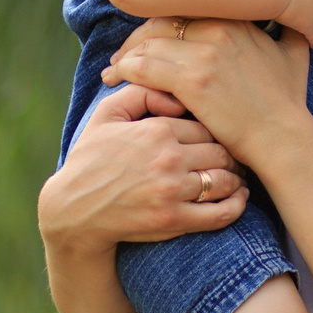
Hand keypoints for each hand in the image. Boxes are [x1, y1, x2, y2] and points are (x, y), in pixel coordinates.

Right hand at [40, 83, 247, 254]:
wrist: (73, 209)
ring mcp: (172, 191)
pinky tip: (238, 199)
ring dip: (236, 179)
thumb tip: (178, 93)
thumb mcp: (107, 114)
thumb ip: (142, 92)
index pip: (205, 125)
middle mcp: (168, 159)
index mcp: (156, 130)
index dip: (215, 130)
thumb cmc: (90, 158)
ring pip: (224, 180)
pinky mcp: (173, 220)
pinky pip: (219, 213)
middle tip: (236, 157)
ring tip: (238, 178)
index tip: (220, 135)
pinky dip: (236, 206)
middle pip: (220, 152)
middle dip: (231, 155)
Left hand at [103, 17, 312, 172]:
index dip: (160, 23)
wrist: (283, 135)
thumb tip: (292, 17)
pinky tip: (116, 79)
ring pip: (148, 43)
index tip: (146, 38)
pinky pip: (144, 67)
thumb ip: (287, 29)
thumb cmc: (287, 100)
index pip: (183, 9)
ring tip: (112, 70)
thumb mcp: (293, 53)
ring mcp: (204, 53)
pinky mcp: (192, 81)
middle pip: (160, 22)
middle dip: (136, 38)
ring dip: (124, 56)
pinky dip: (124, 71)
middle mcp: (218, 28)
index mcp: (236, 18)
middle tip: (121, 55)